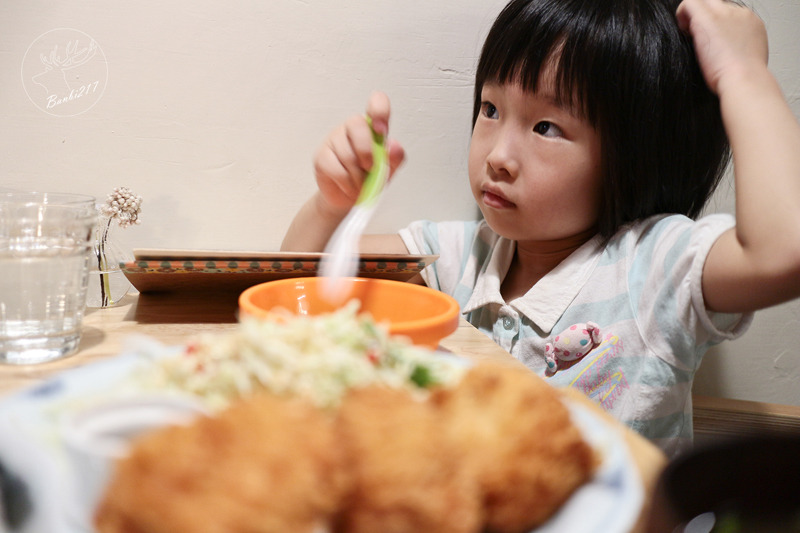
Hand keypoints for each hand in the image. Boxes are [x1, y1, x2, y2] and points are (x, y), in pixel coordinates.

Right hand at [313, 91, 405, 214]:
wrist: (351, 199)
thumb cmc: (370, 178)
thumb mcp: (389, 169)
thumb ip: (395, 157)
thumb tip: (393, 146)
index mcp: (372, 126)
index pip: (376, 103)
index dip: (379, 111)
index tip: (381, 131)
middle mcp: (351, 127)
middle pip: (357, 125)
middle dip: (366, 151)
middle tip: (370, 169)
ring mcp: (334, 140)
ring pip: (347, 154)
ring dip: (359, 177)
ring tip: (361, 185)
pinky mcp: (321, 157)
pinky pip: (336, 169)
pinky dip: (348, 184)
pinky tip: (350, 187)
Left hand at [676, 0, 767, 94]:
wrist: (744, 78)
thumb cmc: (742, 78)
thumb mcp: (746, 59)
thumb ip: (736, 49)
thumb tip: (725, 54)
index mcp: (751, 23)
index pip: (728, 14)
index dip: (714, 25)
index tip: (708, 42)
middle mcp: (740, 14)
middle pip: (716, 5)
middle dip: (703, 17)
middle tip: (696, 37)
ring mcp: (725, 13)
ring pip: (704, 1)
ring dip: (692, 16)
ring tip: (689, 35)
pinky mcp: (707, 18)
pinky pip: (689, 2)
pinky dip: (682, 14)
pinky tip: (683, 31)